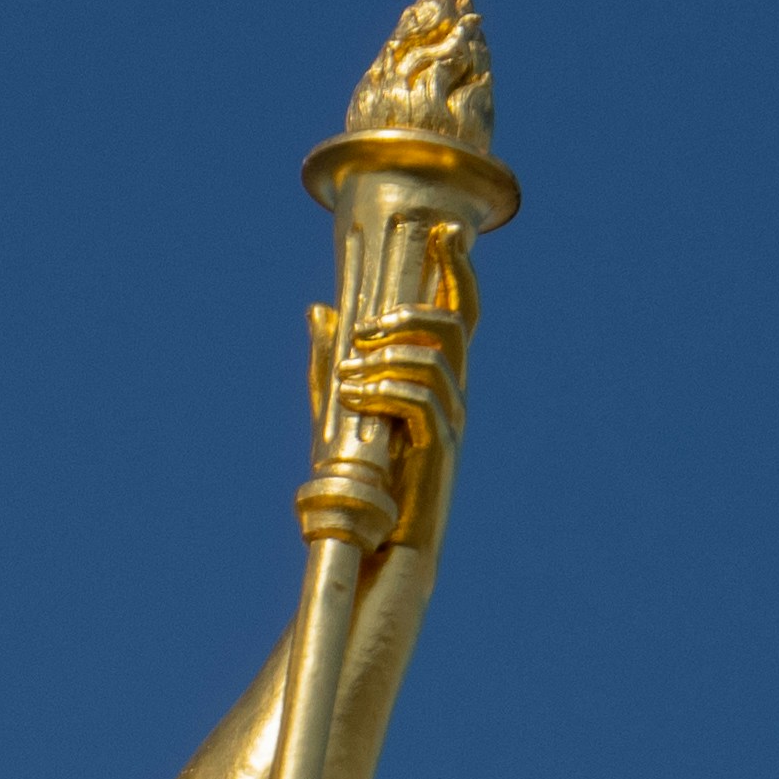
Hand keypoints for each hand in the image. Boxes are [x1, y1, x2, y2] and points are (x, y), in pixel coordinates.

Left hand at [303, 217, 473, 551]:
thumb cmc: (361, 483)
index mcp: (435, 380)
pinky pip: (421, 401)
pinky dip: (383, 390)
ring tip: (346, 376)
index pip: (460, 313)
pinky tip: (351, 397)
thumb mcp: (338, 413)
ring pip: (437, 360)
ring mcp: (451, 423)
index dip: (457, 269)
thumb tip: (318, 309)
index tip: (441, 231)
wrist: (372, 547)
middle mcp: (453, 395)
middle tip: (364, 331)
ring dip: (386, 358)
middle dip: (410, 313)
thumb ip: (331, 363)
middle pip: (456, 325)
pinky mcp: (439, 451)